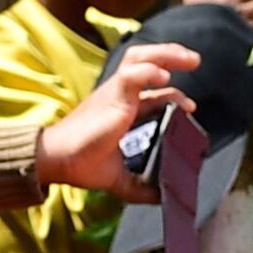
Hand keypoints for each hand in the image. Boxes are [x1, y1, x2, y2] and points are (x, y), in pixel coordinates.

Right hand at [36, 42, 192, 195]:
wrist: (57, 160)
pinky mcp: (111, 97)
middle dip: (171, 56)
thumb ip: (142, 187)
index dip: (172, 94)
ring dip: (166, 55)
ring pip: (139, 59)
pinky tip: (165, 76)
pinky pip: (131, 75)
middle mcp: (117, 96)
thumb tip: (162, 197)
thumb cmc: (82, 164)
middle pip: (144, 62)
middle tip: (194, 60)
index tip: (191, 106)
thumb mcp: (120, 179)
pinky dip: (149, 72)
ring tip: (189, 58)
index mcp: (120, 109)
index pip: (148, 90)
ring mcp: (113, 93)